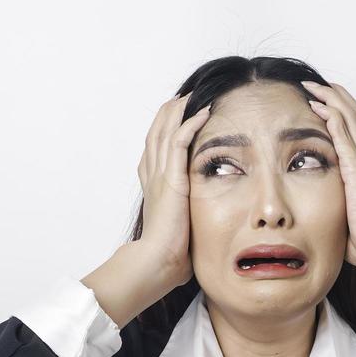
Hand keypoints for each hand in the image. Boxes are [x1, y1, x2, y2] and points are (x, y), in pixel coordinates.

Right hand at [136, 93, 212, 286]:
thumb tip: (199, 229)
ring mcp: (159, 175)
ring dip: (179, 111)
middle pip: (156, 132)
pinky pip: (179, 141)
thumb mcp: (179, 229)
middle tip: (184, 96)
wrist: (157, 261)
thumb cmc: (168, 254)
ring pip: (165, 131)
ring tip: (193, 95)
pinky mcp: (171, 178)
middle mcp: (152, 175)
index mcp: (153, 186)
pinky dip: (190, 123)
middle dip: (169, 113)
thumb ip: (186, 219)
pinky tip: (204, 111)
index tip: (177, 116)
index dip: (165, 129)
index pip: (156, 148)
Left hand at [300, 80, 355, 271]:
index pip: (355, 131)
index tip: (324, 105)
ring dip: (332, 98)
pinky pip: (343, 132)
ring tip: (314, 86)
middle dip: (336, 96)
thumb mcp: (345, 215)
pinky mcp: (355, 166)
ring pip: (350, 116)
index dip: (342, 113)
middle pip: (355, 115)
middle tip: (317, 85)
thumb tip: (320, 216)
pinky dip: (331, 116)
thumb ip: (336, 206)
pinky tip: (318, 105)